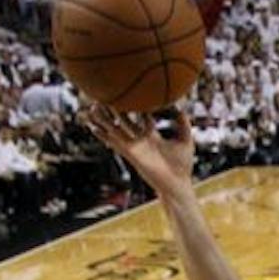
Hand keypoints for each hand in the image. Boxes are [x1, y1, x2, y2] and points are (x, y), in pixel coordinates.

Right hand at [82, 105, 196, 194]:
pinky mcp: (130, 153)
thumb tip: (180, 107)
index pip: (142, 117)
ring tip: (93, 107)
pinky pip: (114, 142)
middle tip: (105, 97)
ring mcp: (134, 147)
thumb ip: (183, 123)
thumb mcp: (186, 140)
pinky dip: (103, 135)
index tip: (132, 96)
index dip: (138, 107)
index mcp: (153, 137)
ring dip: (104, 119)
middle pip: (125, 122)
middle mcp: (141, 141)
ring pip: (116, 129)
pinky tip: (92, 128)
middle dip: (115, 111)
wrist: (177, 184)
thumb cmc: (182, 166)